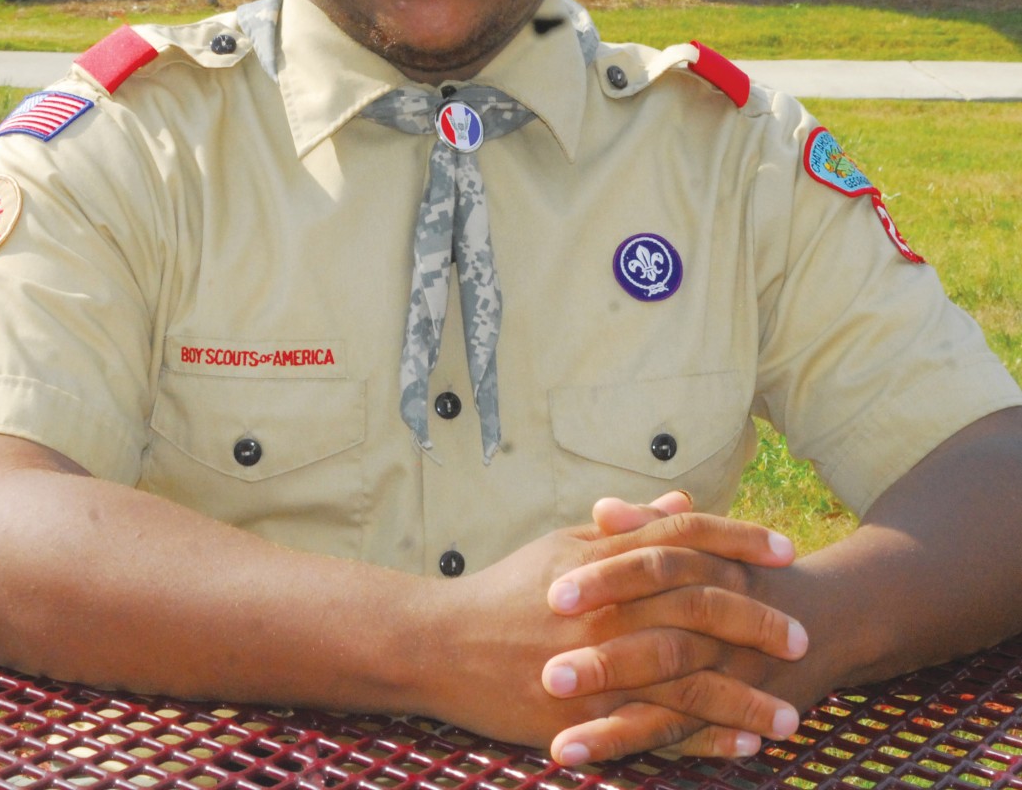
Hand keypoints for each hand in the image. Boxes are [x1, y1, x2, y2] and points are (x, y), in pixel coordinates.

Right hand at [426, 498, 804, 761]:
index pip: (685, 535)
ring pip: (689, 675)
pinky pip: (657, 727)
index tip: (786, 549)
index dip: (739, 538)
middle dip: (759, 619)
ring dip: (745, 696)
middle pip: (700, 602)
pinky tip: (740, 745)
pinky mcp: (586, 712)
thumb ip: (625, 527)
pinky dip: (703, 737)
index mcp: (605, 557)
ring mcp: (599, 660)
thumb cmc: (505, 589)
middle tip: (802, 636)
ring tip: (792, 714)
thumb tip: (680, 500)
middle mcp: (609, 604)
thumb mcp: (563, 544)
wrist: (442, 644)